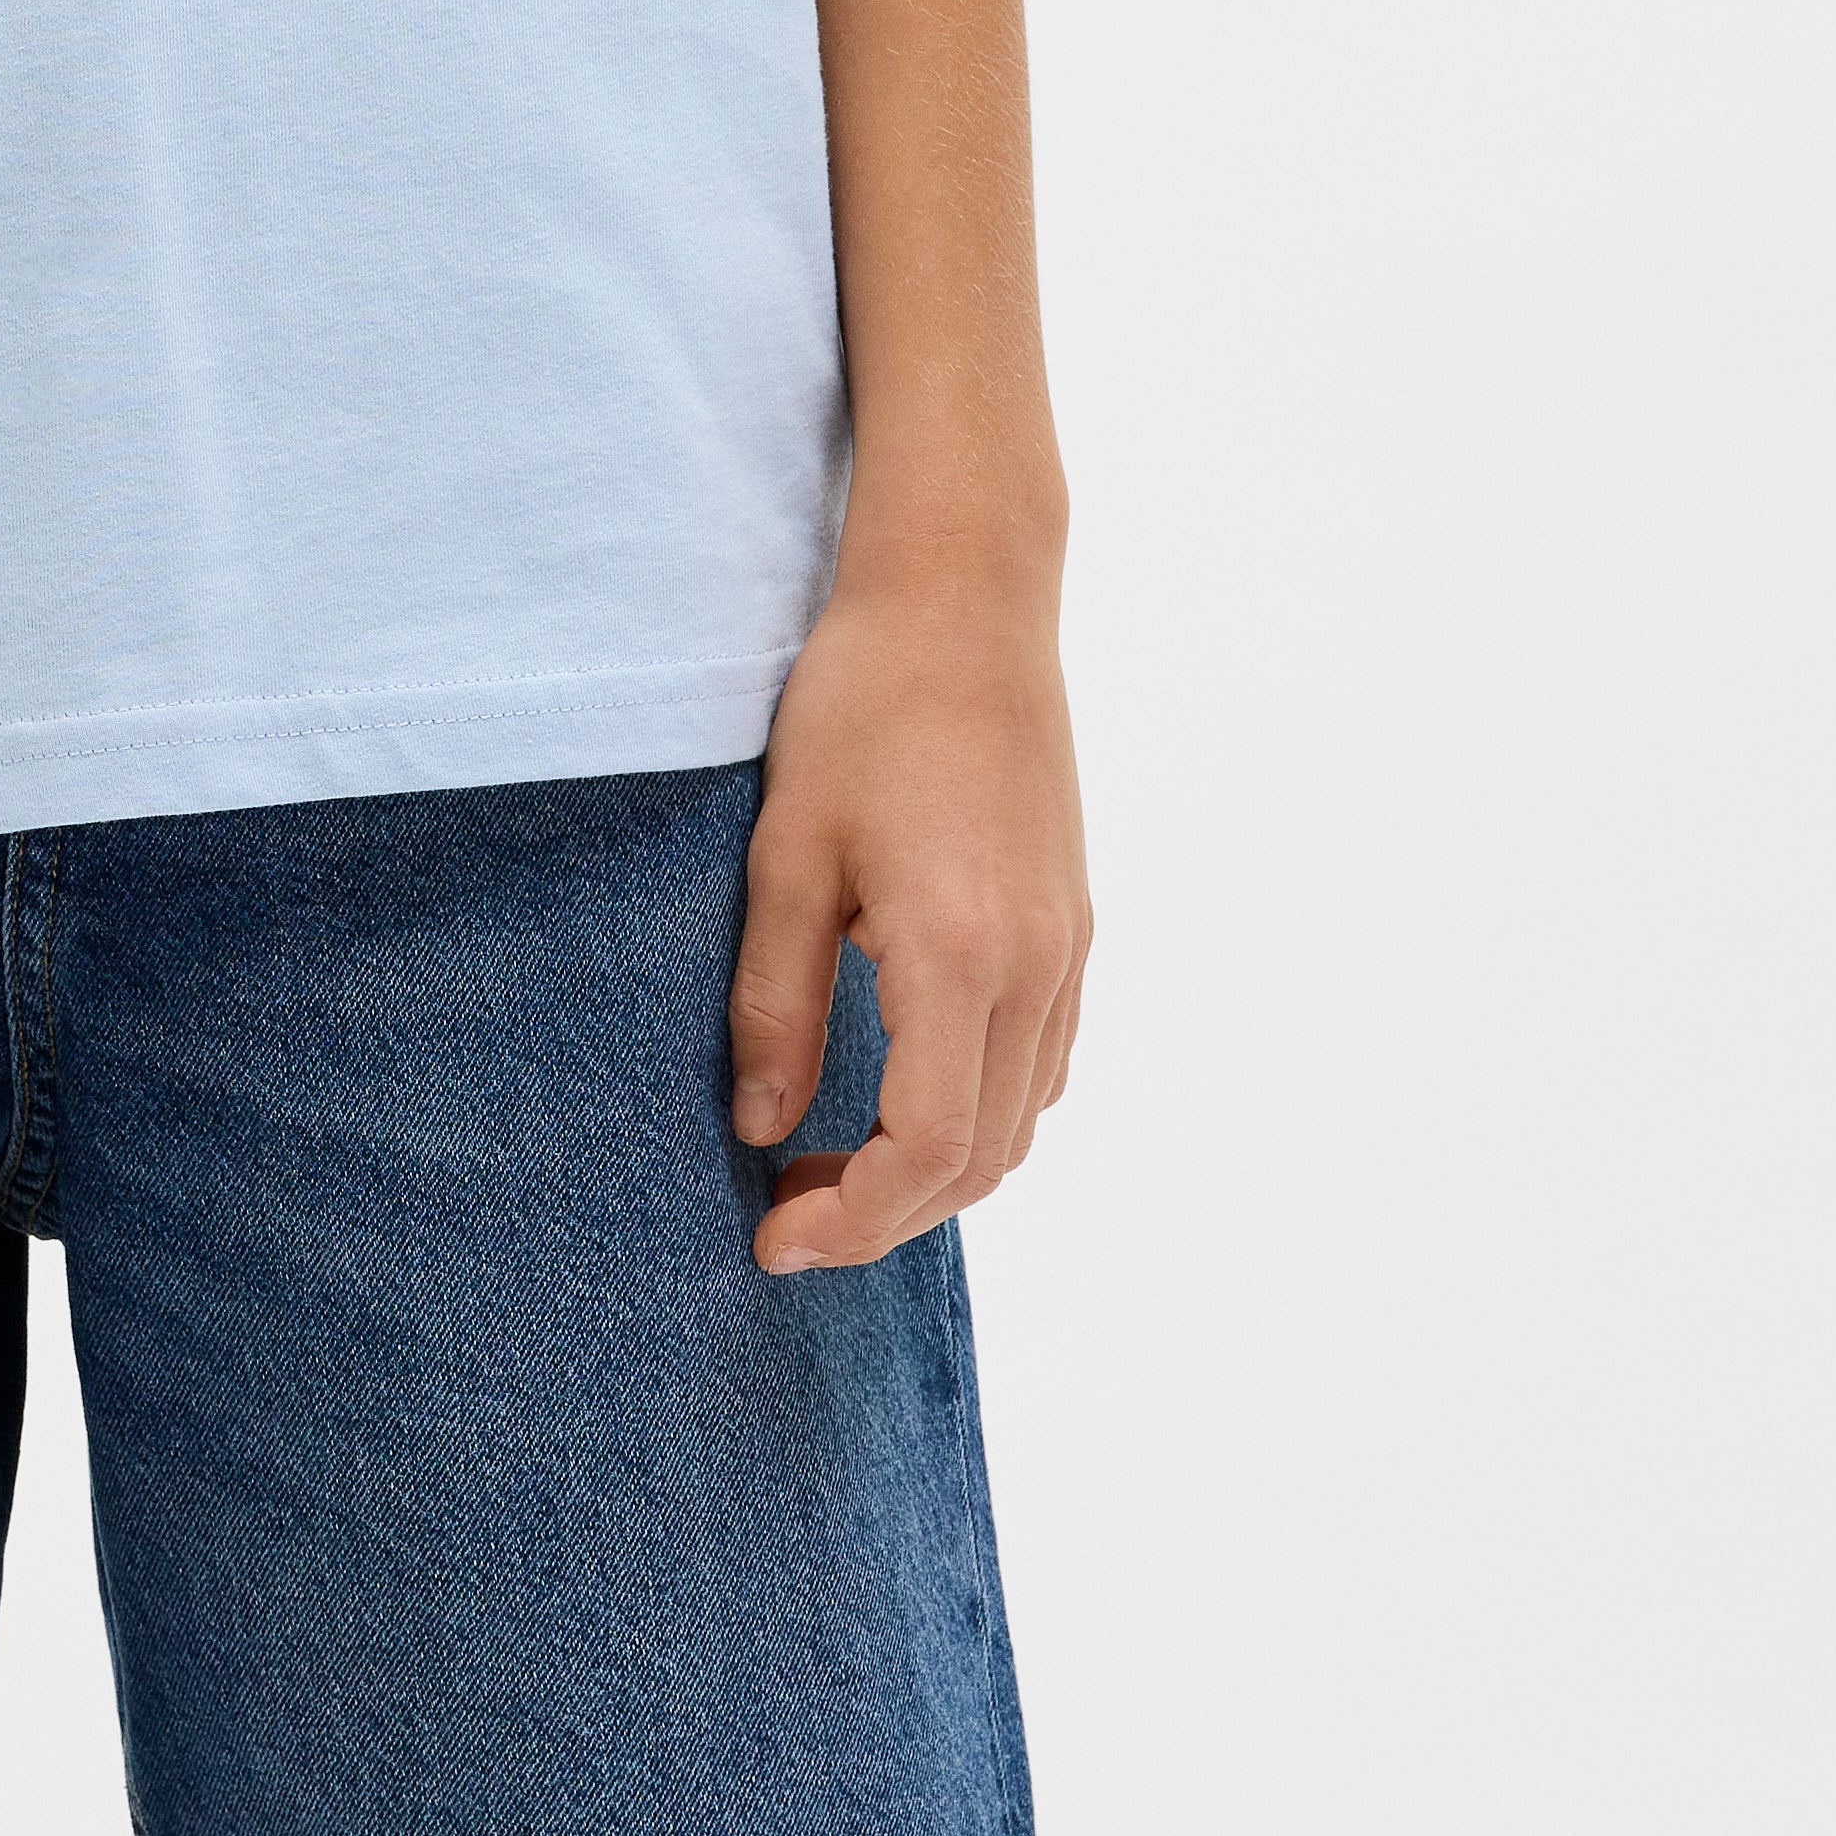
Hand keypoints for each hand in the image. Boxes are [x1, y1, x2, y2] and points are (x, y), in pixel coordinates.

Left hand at [728, 570, 1088, 1274]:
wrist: (965, 599)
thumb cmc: (862, 705)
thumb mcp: (787, 853)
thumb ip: (776, 1003)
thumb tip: (761, 1129)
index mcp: (962, 954)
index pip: (929, 1151)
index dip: (854, 1219)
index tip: (774, 1237)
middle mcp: (1037, 966)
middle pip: (984, 1158)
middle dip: (887, 1213)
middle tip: (786, 1213)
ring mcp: (1070, 947)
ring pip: (1023, 1119)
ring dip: (937, 1173)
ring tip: (832, 1165)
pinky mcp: (1075, 922)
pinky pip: (1043, 1062)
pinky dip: (982, 1112)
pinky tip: (904, 1091)